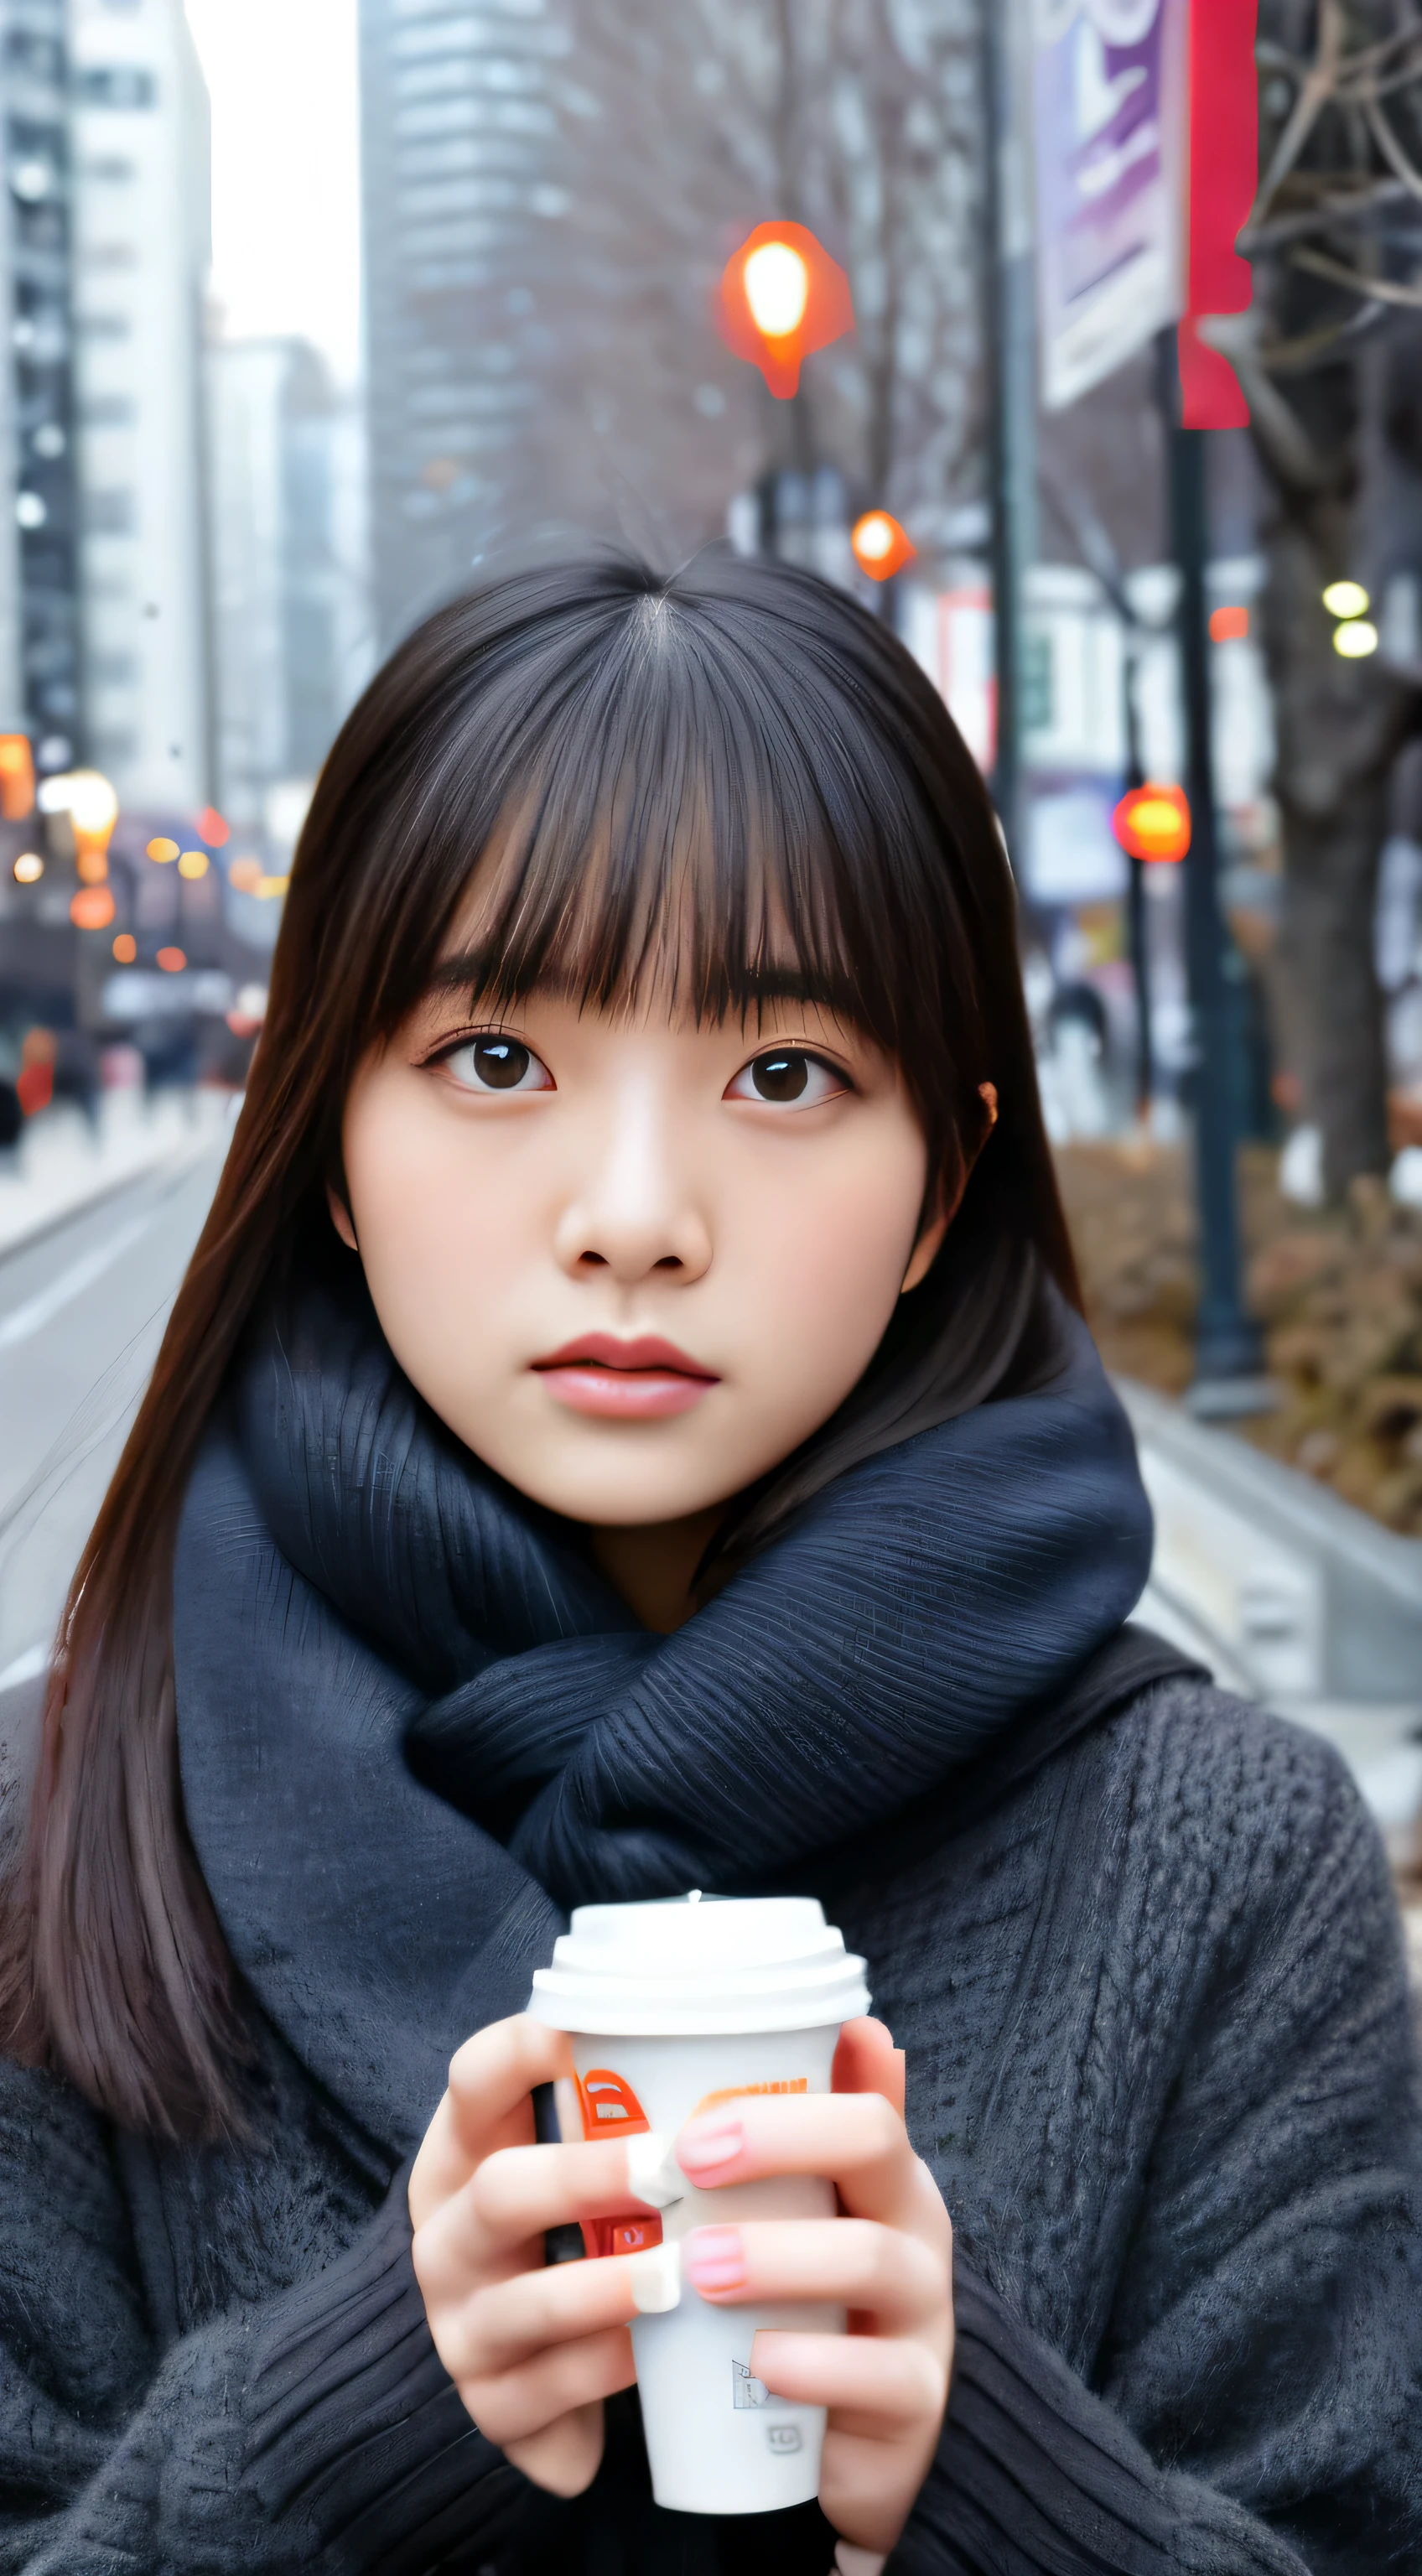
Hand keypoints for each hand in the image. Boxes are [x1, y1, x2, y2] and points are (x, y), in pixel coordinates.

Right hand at [409, 2015, 668, 2497]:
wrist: (522, 2371)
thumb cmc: (575, 2235)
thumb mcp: (578, 2166)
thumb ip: (625, 2108)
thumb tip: (764, 2039)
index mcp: (466, 2155)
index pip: (473, 2081)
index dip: (519, 2049)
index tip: (582, 2032)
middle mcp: (449, 2238)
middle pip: (502, 2190)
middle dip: (586, 2176)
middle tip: (667, 2169)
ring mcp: (462, 2329)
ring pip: (526, 2304)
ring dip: (606, 2287)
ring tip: (677, 2275)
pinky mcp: (494, 2407)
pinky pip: (549, 2391)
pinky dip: (606, 2370)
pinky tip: (658, 2352)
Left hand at [676, 2017, 952, 2558]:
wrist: (844, 2443)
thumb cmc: (809, 2304)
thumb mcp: (801, 2215)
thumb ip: (788, 2133)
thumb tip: (811, 2025)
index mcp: (885, 2177)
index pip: (861, 2108)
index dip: (782, 2106)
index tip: (693, 2124)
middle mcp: (916, 2232)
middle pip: (876, 2154)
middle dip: (779, 2143)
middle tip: (686, 2166)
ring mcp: (924, 2318)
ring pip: (874, 2263)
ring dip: (779, 2256)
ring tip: (697, 2268)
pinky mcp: (915, 2404)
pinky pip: (882, 2379)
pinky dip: (816, 2366)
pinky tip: (760, 2362)